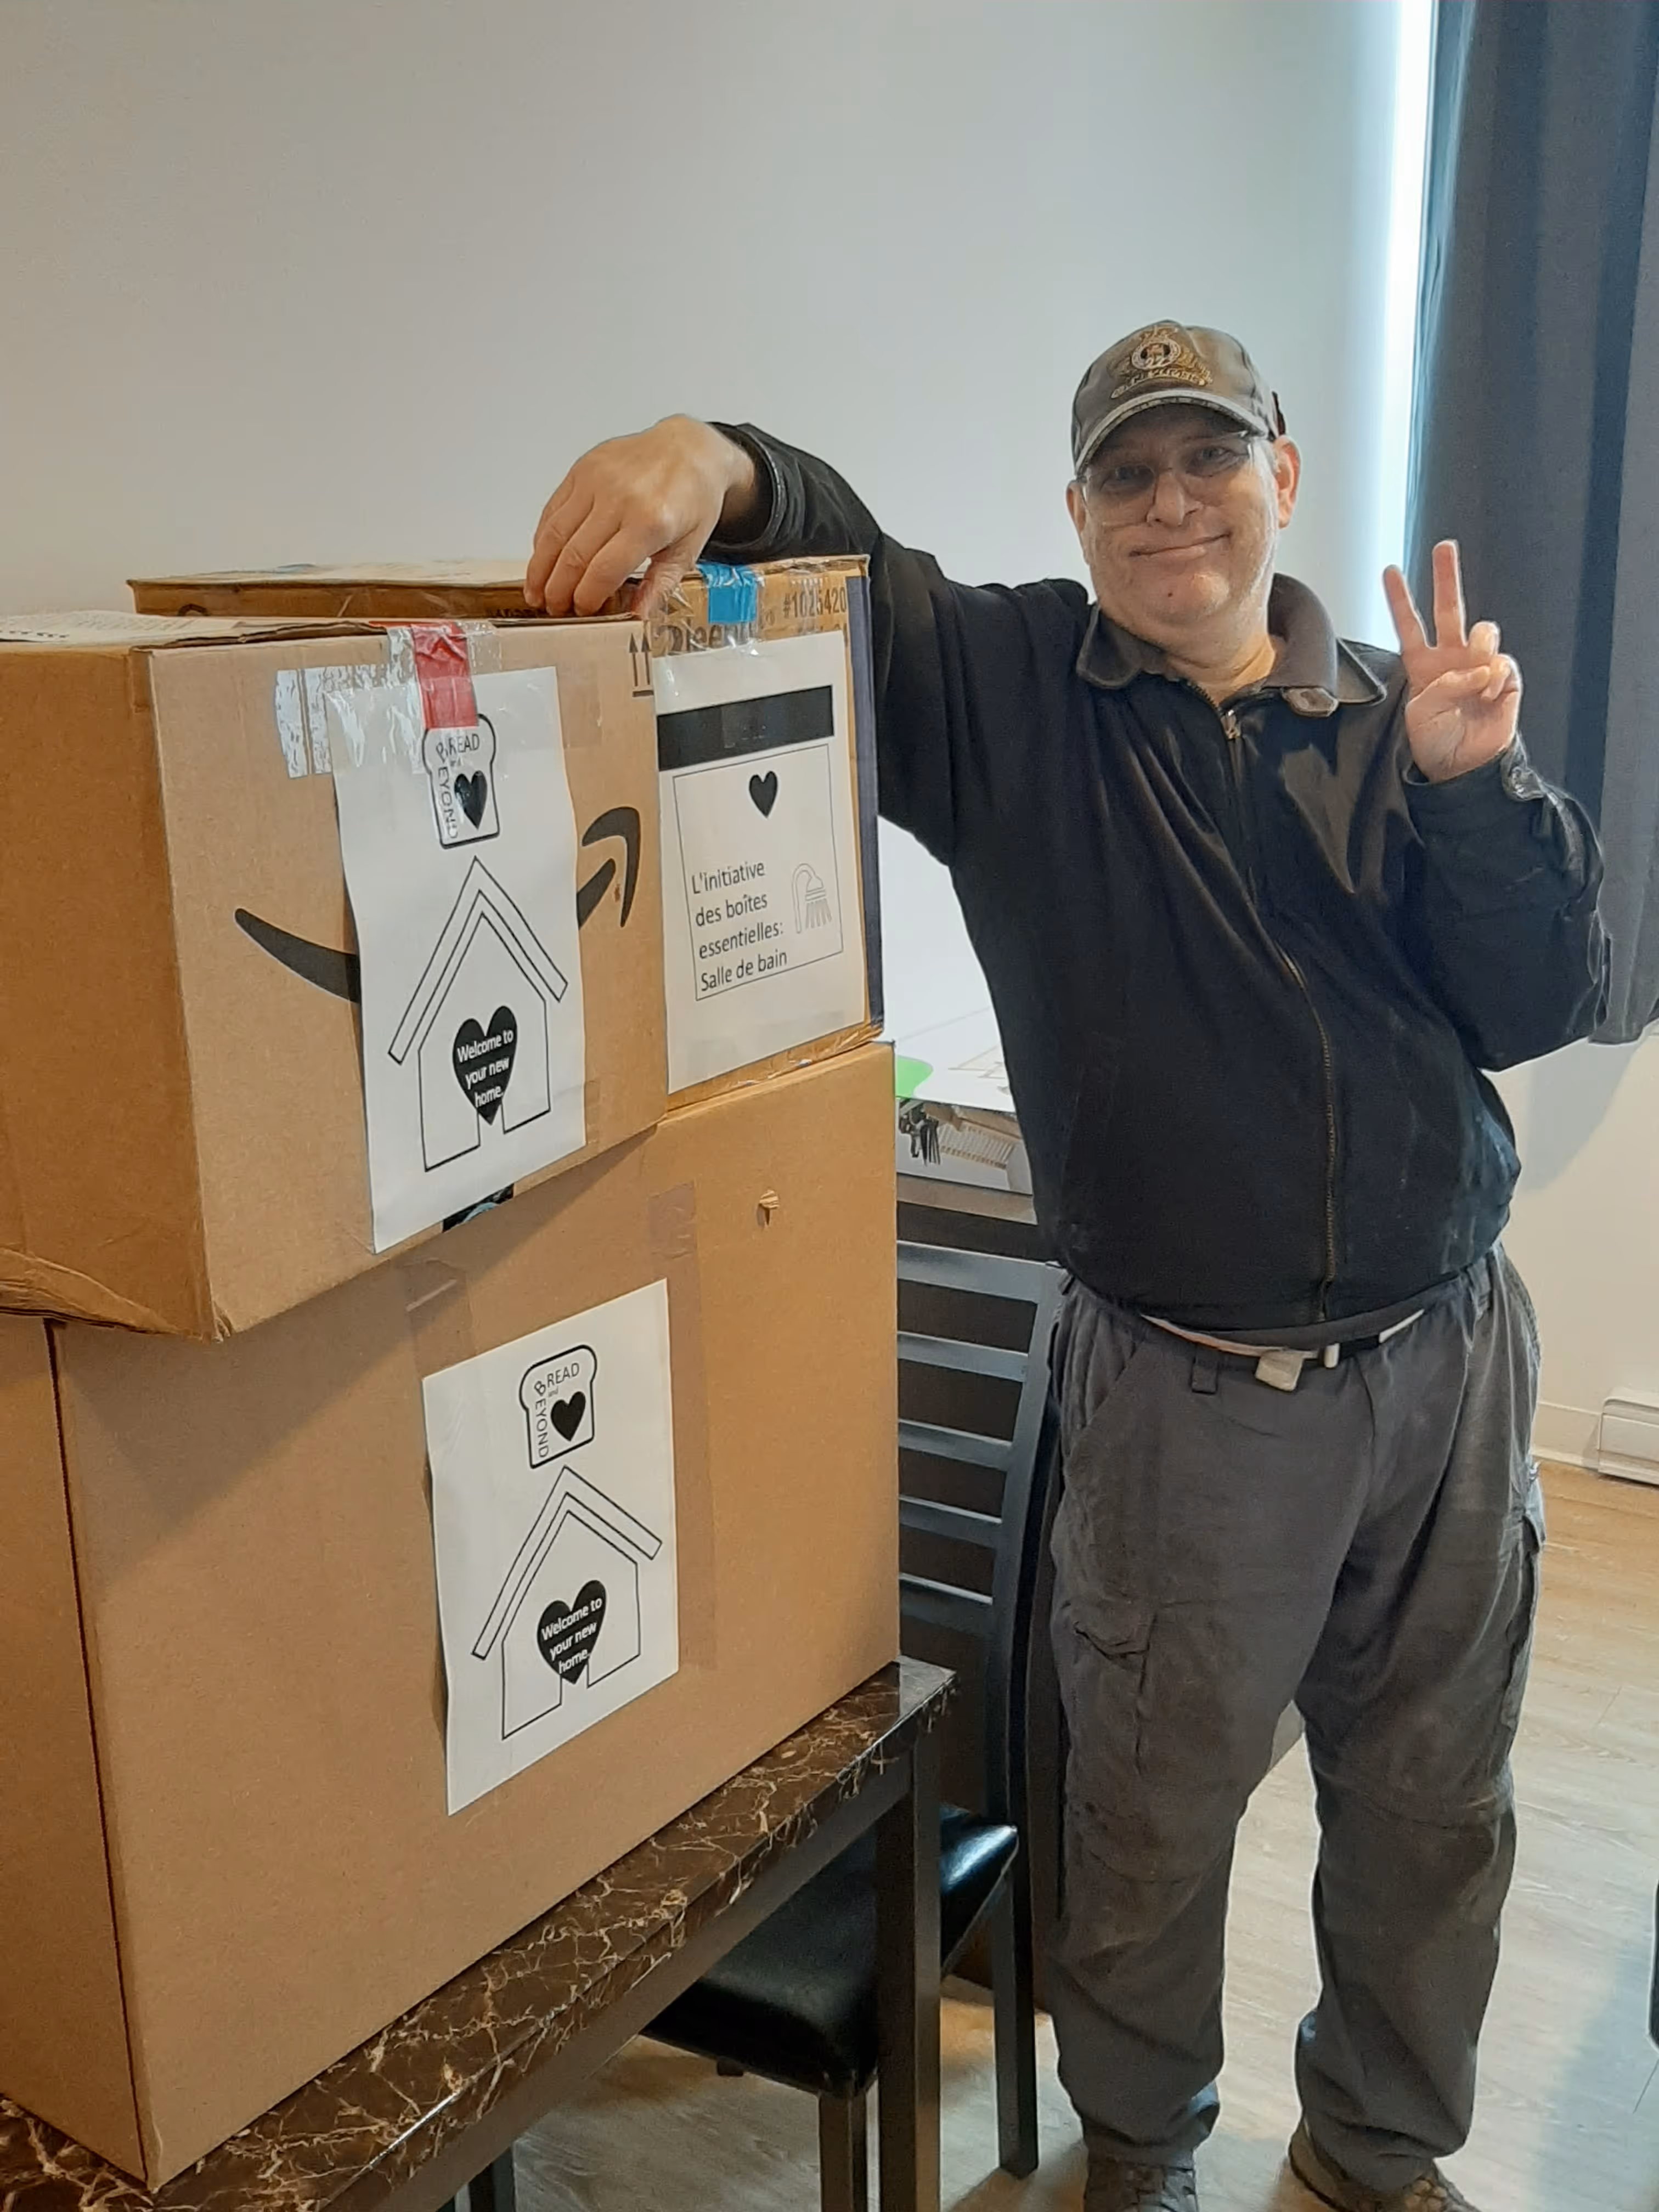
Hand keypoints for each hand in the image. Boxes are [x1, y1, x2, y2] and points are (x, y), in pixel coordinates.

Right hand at [525, 416, 758, 619]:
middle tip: (555, 609)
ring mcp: (596, 480)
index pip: (604, 570)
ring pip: (554, 533)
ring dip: (540, 568)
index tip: (582, 612)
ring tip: (536, 592)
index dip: (586, 597)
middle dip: (559, 590)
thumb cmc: (692, 498)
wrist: (689, 448)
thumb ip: (661, 584)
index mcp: (650, 522)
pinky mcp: (582, 469)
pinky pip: (553, 510)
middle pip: (574, 556)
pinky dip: (543, 538)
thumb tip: (637, 616)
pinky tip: (543, 559)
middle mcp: (619, 498)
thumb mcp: (689, 548)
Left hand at [1382, 541, 1520, 782]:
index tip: (1390, 570)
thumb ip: (1440, 686)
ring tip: (1476, 678)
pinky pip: (1503, 662)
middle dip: (1446, 576)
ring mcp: (1479, 666)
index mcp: (1423, 666)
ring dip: (1479, 647)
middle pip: (1448, 608)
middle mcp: (1452, 659)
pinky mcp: (1505, 678)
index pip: (1409, 626)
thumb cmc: (1436, 743)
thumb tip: (1474, 670)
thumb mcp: (1420, 714)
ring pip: (1484, 631)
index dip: (1400, 599)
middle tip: (1443, 547)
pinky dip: (1496, 677)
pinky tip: (1490, 694)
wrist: (1463, 768)